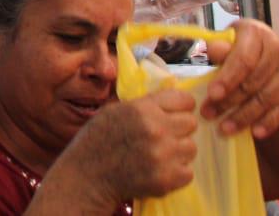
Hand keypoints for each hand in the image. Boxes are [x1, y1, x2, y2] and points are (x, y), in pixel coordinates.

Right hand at [63, 90, 198, 204]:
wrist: (88, 176)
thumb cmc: (97, 140)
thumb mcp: (114, 111)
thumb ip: (143, 104)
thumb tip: (170, 98)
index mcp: (142, 109)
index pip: (184, 100)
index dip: (180, 106)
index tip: (174, 113)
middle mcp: (155, 130)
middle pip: (191, 123)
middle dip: (179, 128)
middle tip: (164, 135)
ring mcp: (162, 155)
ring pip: (191, 147)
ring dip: (178, 151)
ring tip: (160, 154)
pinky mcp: (166, 179)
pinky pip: (188, 172)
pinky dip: (176, 172)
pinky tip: (159, 169)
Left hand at [204, 19, 278, 137]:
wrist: (263, 56)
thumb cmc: (238, 49)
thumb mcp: (226, 45)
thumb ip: (221, 50)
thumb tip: (213, 50)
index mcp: (256, 32)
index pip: (243, 60)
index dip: (227, 78)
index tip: (212, 94)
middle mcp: (278, 48)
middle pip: (254, 81)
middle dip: (230, 101)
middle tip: (209, 115)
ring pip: (267, 97)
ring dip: (245, 116)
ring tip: (225, 128)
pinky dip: (269, 122)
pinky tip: (255, 133)